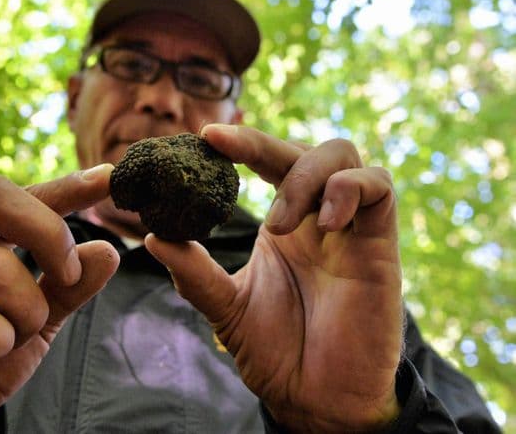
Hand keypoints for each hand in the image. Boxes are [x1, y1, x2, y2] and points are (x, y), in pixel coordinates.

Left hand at [146, 125, 402, 431]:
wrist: (315, 398)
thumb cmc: (275, 352)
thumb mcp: (225, 306)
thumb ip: (193, 272)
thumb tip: (153, 236)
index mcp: (283, 224)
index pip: (266, 162)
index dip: (241, 142)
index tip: (204, 136)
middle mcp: (316, 218)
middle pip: (302, 148)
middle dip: (261, 144)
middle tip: (222, 149)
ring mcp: (350, 227)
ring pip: (342, 154)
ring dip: (303, 175)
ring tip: (275, 225)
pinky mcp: (380, 245)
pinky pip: (379, 188)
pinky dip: (348, 189)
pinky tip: (322, 224)